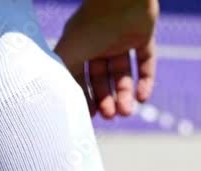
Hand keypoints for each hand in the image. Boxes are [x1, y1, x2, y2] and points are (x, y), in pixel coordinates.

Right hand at [54, 0, 157, 118]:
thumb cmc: (90, 24)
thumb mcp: (69, 53)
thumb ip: (61, 76)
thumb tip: (55, 102)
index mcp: (79, 46)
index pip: (80, 76)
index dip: (85, 96)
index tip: (90, 115)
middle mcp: (99, 44)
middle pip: (103, 79)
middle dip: (107, 99)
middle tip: (111, 115)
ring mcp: (121, 40)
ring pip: (124, 74)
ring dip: (125, 95)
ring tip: (127, 112)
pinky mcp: (143, 36)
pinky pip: (145, 62)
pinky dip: (145, 81)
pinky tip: (143, 98)